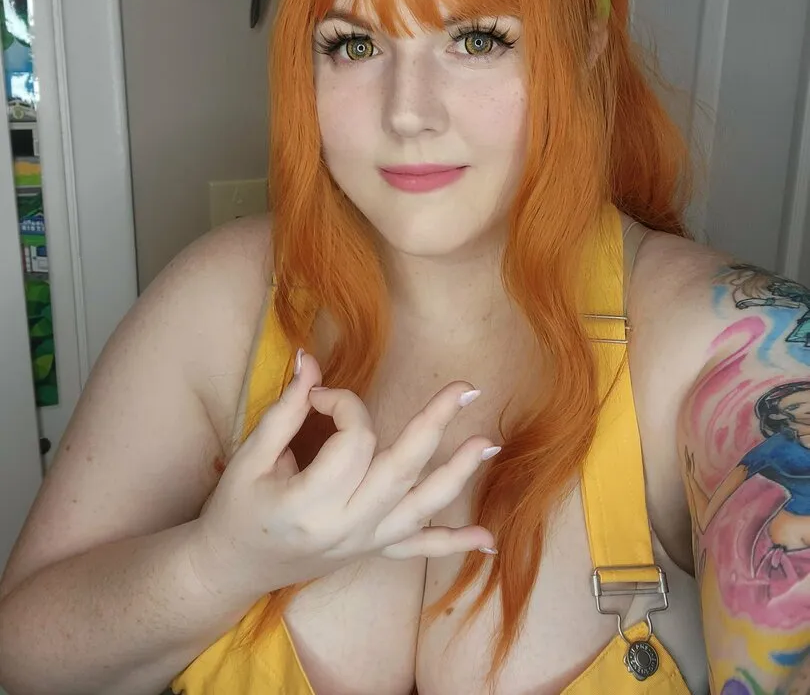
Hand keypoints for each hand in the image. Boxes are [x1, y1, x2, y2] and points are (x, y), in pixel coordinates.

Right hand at [188, 351, 497, 597]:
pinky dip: (453, 544)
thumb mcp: (250, 458)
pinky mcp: (371, 551)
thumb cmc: (235, 509)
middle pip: (400, 469)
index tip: (319, 394)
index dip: (342, 403)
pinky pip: (417, 550)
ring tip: (489, 443)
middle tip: (465, 387)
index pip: (353, 440)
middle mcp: (347, 527)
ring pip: (421, 507)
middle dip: (434, 424)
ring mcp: (364, 543)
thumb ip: (285, 410)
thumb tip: (310, 361)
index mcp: (312, 504)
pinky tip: (487, 540)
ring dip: (457, 475)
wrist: (230, 568)